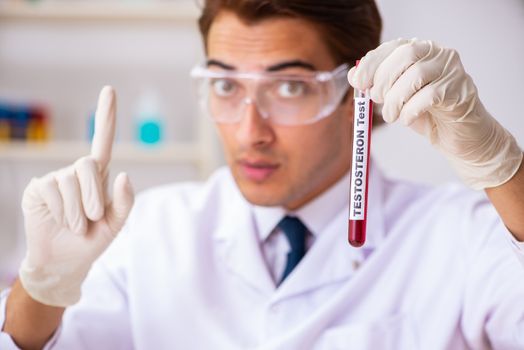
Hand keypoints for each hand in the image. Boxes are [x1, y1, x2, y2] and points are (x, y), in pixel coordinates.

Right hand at [18, 86, 134, 306]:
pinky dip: (63, 212)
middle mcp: (77, 173)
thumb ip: (125, 202)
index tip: (110, 89)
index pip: (103, 141)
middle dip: (94, 197)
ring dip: (79, 211)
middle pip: (88, 164)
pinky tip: (61, 222)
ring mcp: (56, 179)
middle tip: (92, 219)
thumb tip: (124, 174)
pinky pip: (53, 191)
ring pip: (70, 181)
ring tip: (77, 226)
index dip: (106, 116)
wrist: (66, 262)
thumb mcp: (116, 224)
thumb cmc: (93, 240)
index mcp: (99, 177)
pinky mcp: (38, 189)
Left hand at [348, 38, 522, 189]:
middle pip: (405, 55)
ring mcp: (452, 71)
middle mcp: (438, 54)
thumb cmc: (426, 114)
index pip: (393, 46)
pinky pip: (429, 96)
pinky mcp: (460, 90)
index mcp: (420, 51)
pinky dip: (410, 110)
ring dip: (395, 99)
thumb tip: (354, 76)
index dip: (372, 63)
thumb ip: (377, 86)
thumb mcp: (396, 98)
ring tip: (391, 116)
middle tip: (377, 101)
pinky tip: (406, 120)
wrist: (459, 138)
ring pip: (416, 75)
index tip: (359, 82)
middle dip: (384, 80)